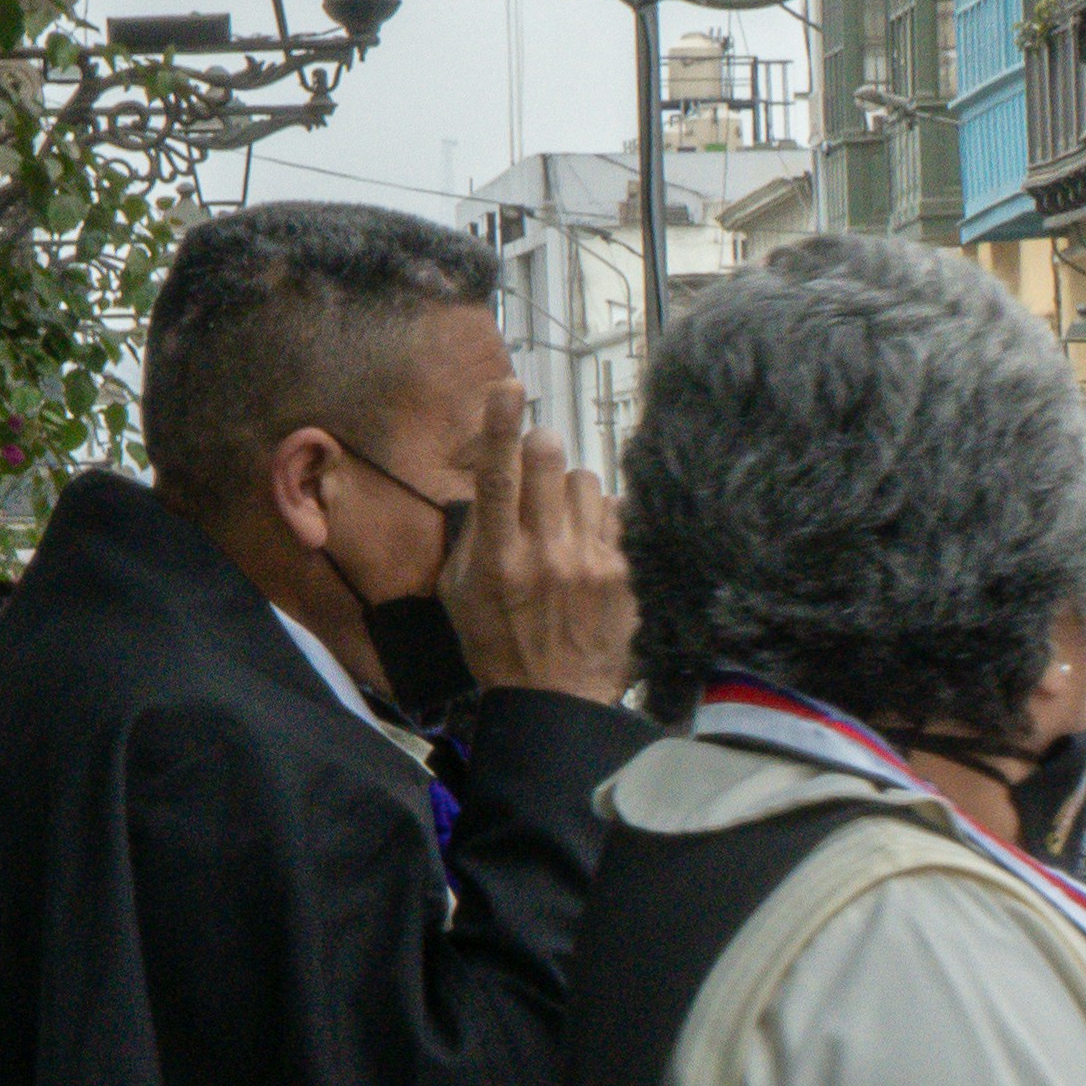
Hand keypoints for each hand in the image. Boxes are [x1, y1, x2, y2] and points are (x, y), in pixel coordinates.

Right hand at [440, 382, 634, 703]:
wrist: (556, 698)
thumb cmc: (497, 644)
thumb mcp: (460, 593)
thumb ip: (471, 535)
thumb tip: (485, 484)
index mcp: (496, 557)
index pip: (497, 476)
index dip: (500, 426)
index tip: (509, 387)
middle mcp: (545, 553)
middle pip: (548, 463)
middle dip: (538, 452)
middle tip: (534, 464)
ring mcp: (590, 561)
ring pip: (587, 482)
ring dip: (571, 489)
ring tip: (562, 523)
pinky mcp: (625, 571)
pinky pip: (617, 514)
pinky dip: (601, 519)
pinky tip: (589, 545)